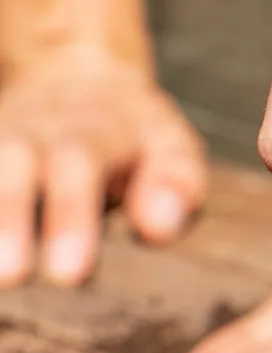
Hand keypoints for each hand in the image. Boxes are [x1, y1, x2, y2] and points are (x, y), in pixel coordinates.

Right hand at [0, 49, 206, 285]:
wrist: (76, 75)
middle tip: (10, 276)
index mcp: (91, 132)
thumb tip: (158, 228)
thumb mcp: (172, 147)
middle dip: (9, 221)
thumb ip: (174, 186)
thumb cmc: (136, 133)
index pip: (79, 169)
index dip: (71, 219)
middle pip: (14, 169)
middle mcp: (32, 132)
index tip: (69, 274)